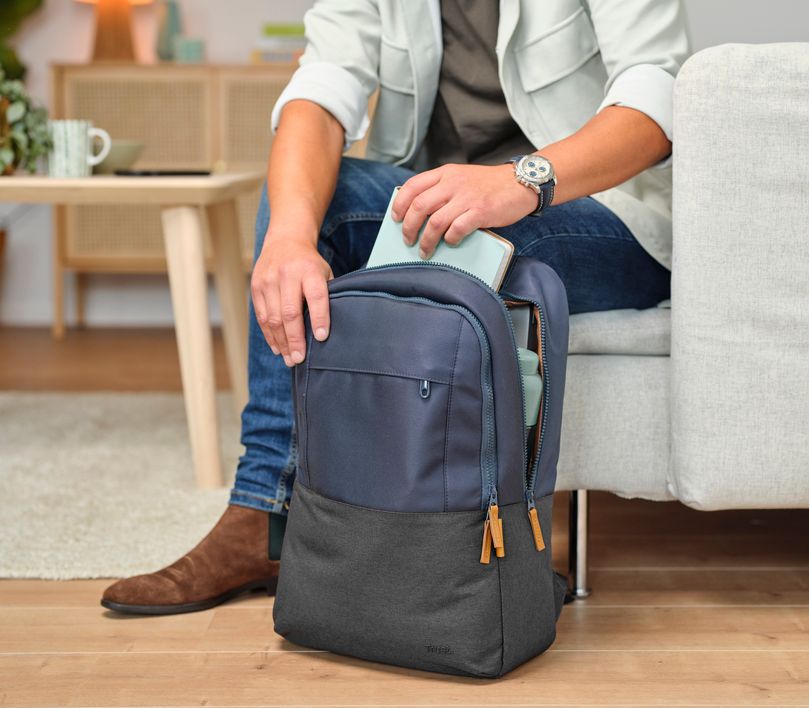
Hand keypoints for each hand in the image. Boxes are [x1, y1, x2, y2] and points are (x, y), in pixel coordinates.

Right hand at [251, 235, 332, 366]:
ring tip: (290, 359)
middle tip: (300, 359)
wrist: (284, 241)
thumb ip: (328, 295)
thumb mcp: (324, 272)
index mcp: (309, 271)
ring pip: (273, 318)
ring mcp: (268, 281)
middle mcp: (287, 275)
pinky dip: (269, 335)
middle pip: (290, 312)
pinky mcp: (256, 287)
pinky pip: (261, 316)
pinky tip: (278, 348)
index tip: (322, 337)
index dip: (319, 318)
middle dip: (295, 339)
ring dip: (282, 342)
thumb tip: (329, 329)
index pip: (316, 296)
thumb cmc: (309, 264)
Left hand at [391, 163, 538, 257]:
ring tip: (424, 251)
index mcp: (445, 174)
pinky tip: (450, 243)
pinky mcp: (481, 211)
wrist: (521, 183)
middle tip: (407, 240)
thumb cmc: (490, 186)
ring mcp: (467, 197)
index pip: (412, 186)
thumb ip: (442, 190)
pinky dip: (450, 239)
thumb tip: (420, 214)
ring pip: (435, 222)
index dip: (400, 204)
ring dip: (426, 240)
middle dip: (409, 228)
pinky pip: (457, 229)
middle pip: (419, 206)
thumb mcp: (462, 178)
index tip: (396, 218)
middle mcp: (453, 183)